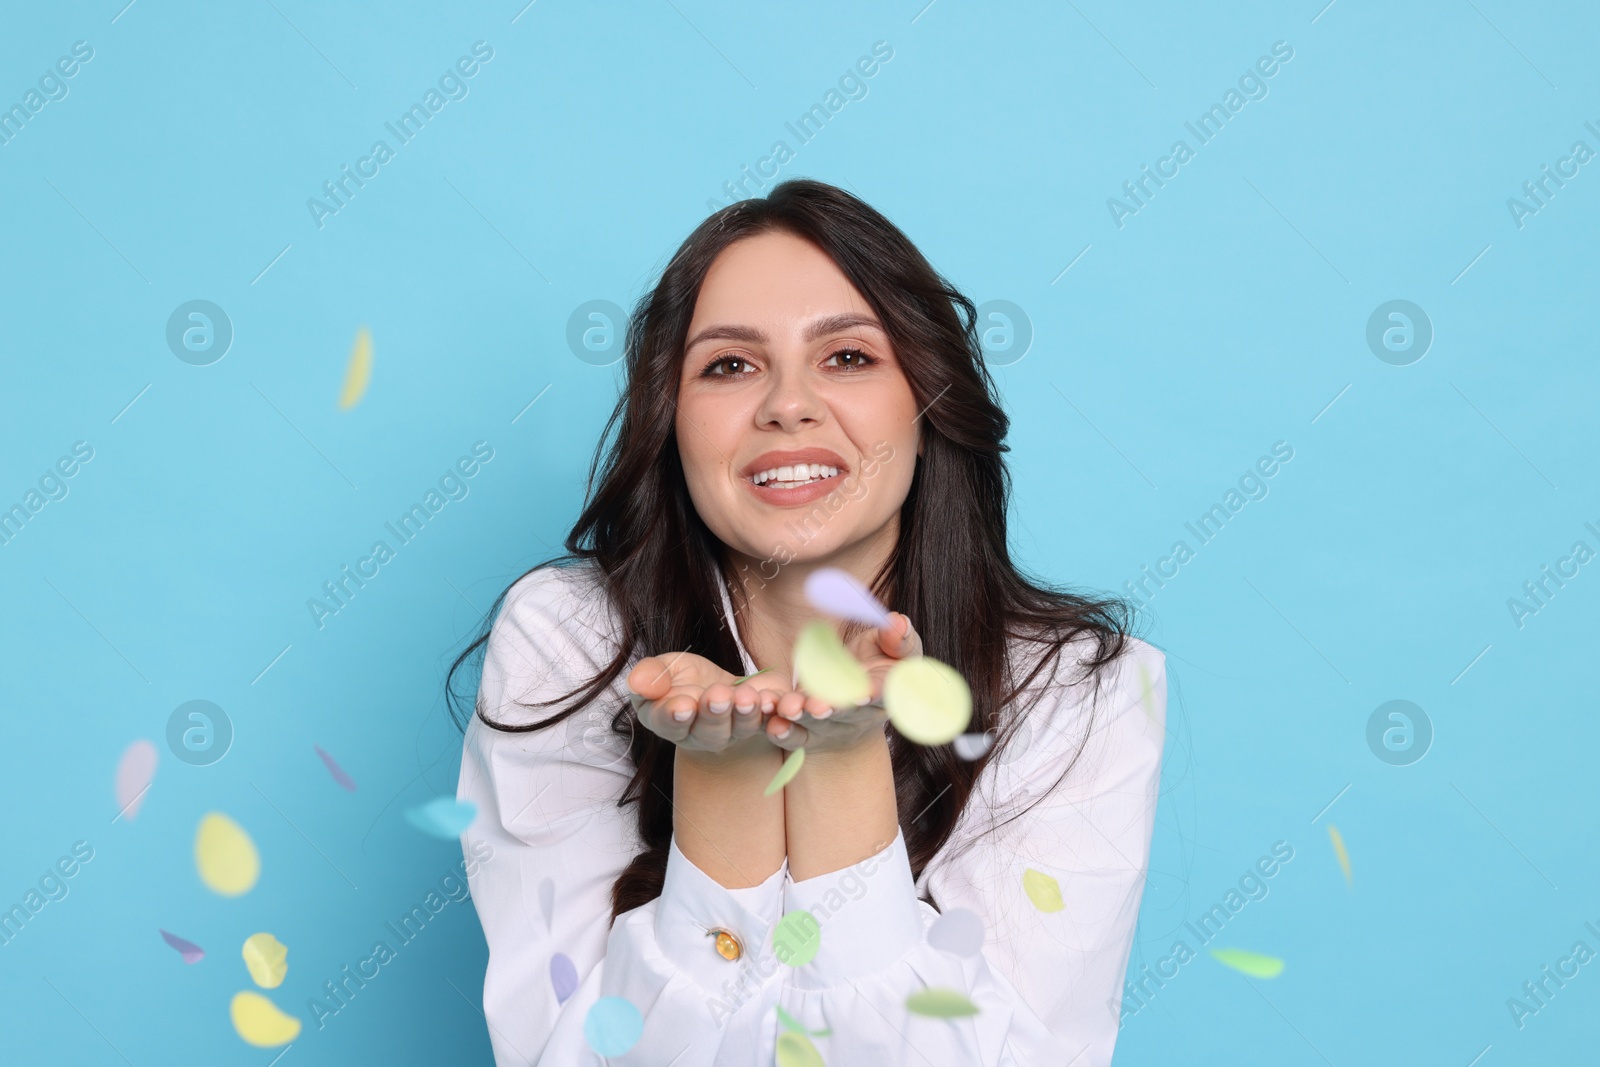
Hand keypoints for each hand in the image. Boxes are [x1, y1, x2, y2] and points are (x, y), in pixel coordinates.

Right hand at [627, 652, 786, 758]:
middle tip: (719, 697)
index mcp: (669, 721)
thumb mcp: (663, 670)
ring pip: (742, 728)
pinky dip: (775, 711)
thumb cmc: (685, 680)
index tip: (683, 705)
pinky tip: (773, 700)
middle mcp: (702, 735)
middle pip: (709, 730)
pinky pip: (773, 721)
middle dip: (714, 713)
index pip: (668, 723)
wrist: (721, 689)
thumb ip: (648, 676)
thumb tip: (638, 684)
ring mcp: (737, 733)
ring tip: (747, 697)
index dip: (675, 715)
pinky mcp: (766, 723)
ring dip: (746, 713)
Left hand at [767, 613, 923, 753]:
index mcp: (887, 694)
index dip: (874, 694)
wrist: (854, 693)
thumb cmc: (881, 664)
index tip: (863, 693)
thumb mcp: (896, 649)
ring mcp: (832, 727)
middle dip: (833, 709)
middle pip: (847, 714)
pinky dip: (782, 729)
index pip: (883, 694)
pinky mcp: (806, 732)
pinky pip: (793, 734)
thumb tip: (897, 621)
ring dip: (802, 716)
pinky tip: (772, 722)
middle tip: (819, 706)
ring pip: (816, 724)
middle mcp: (860, 716)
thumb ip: (899, 639)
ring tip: (789, 708)